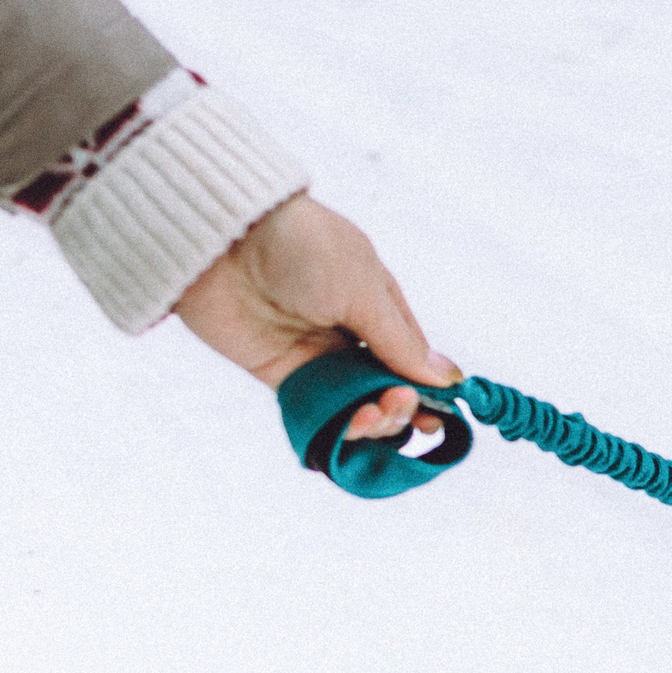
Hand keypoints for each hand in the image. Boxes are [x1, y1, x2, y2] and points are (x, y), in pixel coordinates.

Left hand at [175, 192, 457, 440]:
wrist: (222, 242)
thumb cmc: (302, 248)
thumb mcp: (364, 289)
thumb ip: (401, 342)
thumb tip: (448, 379)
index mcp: (378, 305)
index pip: (413, 359)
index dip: (427, 390)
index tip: (437, 415)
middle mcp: (351, 334)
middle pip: (387, 388)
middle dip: (399, 407)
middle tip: (396, 405)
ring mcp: (316, 356)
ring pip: (356, 406)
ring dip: (372, 422)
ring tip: (370, 417)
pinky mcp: (281, 375)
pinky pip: (318, 412)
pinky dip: (336, 429)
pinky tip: (349, 431)